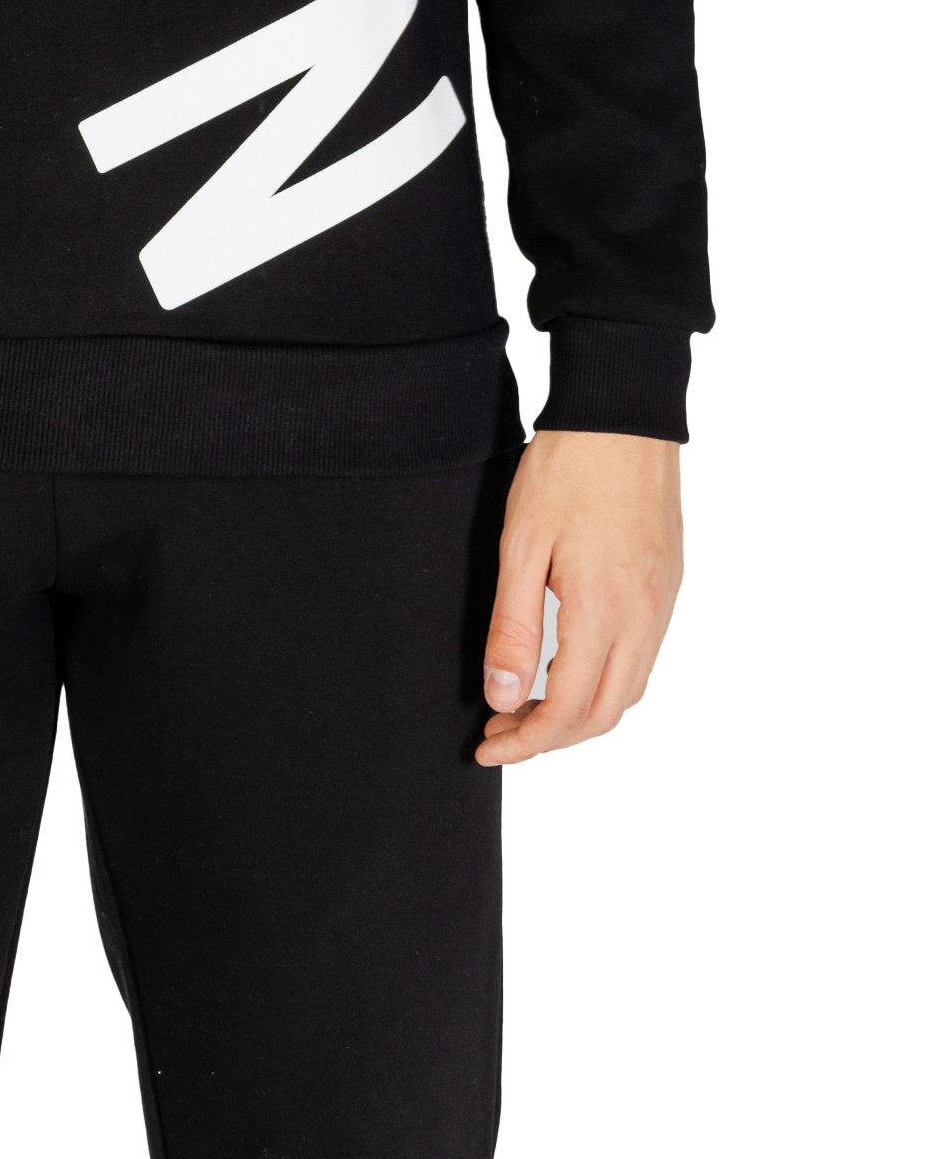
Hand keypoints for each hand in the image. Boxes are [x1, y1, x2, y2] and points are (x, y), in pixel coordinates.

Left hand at [475, 429, 681, 766]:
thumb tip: (503, 696)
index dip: (527, 741)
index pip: (569, 711)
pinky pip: (644, 655)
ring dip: (581, 712)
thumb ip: (514, 627)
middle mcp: (645, 616)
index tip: (487, 745)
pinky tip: (570, 663)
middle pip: (604, 714)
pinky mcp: (670, 583)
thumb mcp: (522, 545)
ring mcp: (664, 601)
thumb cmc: (567, 468)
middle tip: (500, 728)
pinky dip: (607, 679)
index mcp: (605, 610)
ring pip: (629, 689)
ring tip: (528, 703)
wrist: (623, 413)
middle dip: (551, 737)